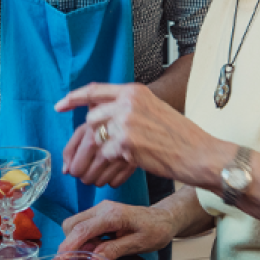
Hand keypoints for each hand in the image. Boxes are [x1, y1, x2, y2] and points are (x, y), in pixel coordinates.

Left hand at [57, 83, 226, 188]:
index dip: (74, 98)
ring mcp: (127, 121)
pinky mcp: (127, 142)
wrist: (200, 153)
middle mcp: (128, 102)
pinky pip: (106, 154)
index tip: (59, 106)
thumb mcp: (154, 109)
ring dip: (95, 154)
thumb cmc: (180, 136)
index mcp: (134, 91)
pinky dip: (109, 164)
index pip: (95, 90)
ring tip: (97, 167)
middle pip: (92, 118)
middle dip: (89, 137)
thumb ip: (129, 108)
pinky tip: (119, 169)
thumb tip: (102, 116)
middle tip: (89, 154)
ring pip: (96, 137)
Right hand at [59, 200, 174, 259]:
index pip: (82, 229)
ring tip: (95, 254)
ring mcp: (99, 209)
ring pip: (75, 224)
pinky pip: (83, 226)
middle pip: (72, 224)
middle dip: (70, 243)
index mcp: (112, 215)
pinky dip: (84, 239)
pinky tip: (98, 247)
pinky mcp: (100, 214)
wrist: (163, 218)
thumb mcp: (139, 244)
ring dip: (78, 242)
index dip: (69, 245)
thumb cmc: (155, 230)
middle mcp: (101, 208)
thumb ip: (115, 250)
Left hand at [62, 124, 135, 187]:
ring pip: (100, 183)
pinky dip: (112, 178)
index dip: (75, 167)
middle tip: (90, 161)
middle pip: (86, 178)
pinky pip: (115, 183)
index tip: (79, 161)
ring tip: (102, 162)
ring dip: (98, 176)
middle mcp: (106, 146)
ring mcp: (121, 155)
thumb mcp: (85, 126)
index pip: (76, 168)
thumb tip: (65, 171)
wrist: (136, 114)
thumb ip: (71, 147)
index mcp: (91, 134)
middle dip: (85, 173)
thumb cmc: (105, 120)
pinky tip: (113, 165)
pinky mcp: (133, 162)